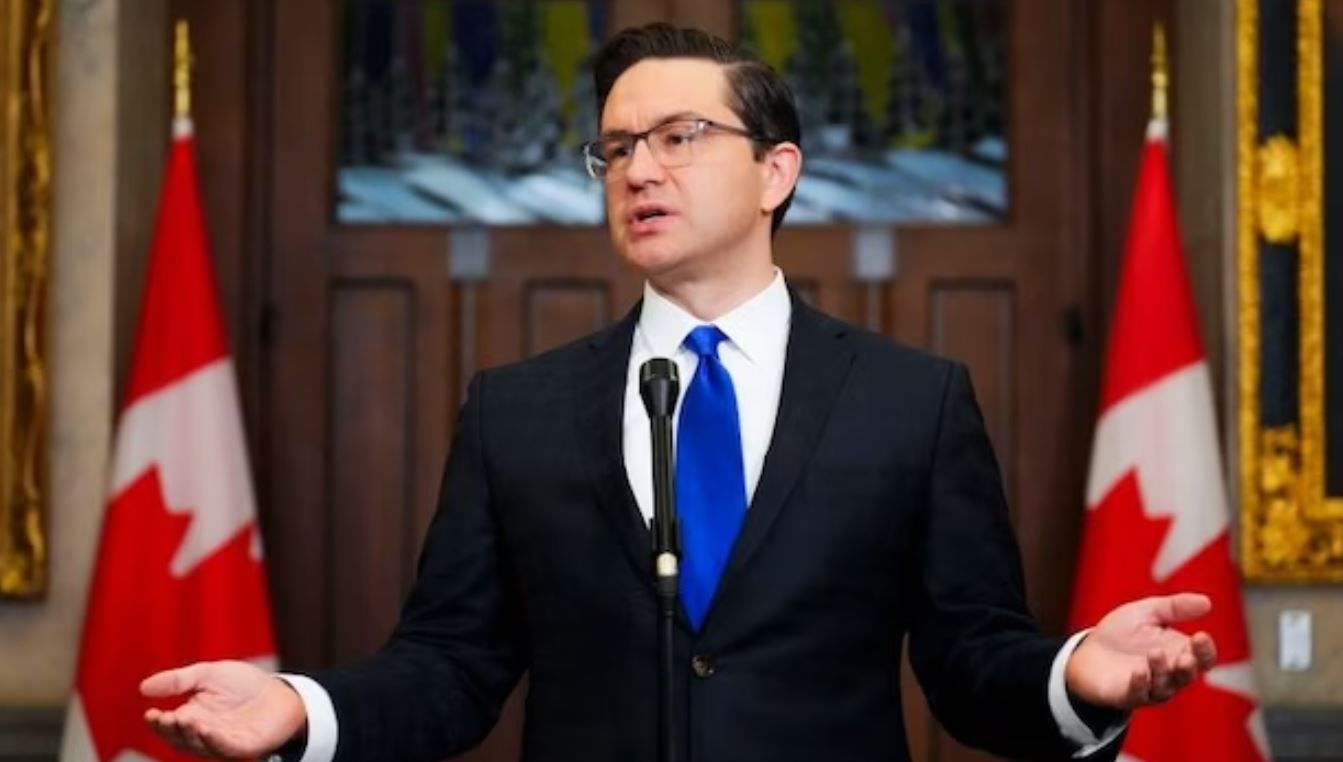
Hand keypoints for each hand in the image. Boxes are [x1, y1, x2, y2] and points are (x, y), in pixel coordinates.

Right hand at [141, 660, 306, 758]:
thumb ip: (178, 680)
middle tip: (165, 717)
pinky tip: (206, 729)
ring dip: (189, 734)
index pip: (167, 726)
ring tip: (183, 719)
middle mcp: (203, 733)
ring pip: (198, 745)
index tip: (151, 713)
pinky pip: (224, 747)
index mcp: (191, 717)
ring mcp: (221, 742)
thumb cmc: (244, 685)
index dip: (157, 723)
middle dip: (170, 730)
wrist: (280, 692)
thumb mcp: (208, 674)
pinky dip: (213, 740)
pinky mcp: (242, 746)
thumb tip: (143, 688)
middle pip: (179, 738)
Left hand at [1065, 593, 1217, 710]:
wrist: (1087, 651)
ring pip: (1164, 687)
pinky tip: (1138, 672)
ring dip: (1162, 671)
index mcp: (1179, 653)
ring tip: (1155, 653)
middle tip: (1186, 656)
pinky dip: (1140, 685)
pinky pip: (1138, 695)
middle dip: (1189, 667)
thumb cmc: (1121, 633)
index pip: (1203, 658)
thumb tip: (1207, 603)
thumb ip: (1175, 607)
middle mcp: (1169, 675)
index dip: (1205, 650)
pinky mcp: (1127, 696)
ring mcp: (1150, 688)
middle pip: (1188, 676)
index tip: (1201, 635)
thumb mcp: (1147, 612)